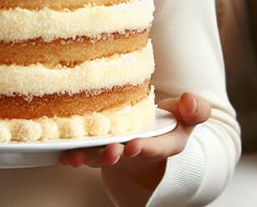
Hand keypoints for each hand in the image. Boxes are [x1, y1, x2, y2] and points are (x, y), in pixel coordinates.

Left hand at [59, 93, 210, 191]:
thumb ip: (194, 109)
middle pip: (125, 155)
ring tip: (76, 156)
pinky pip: (86, 152)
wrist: (154, 132)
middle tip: (109, 151)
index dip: (146, 147)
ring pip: (101, 156)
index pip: (156, 147)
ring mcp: (117, 150)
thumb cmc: (172, 120)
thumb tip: (189, 100)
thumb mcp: (187, 115)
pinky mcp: (99, 147)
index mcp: (164, 144)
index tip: (135, 145)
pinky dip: (74, 154)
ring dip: (89, 157)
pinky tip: (62, 152)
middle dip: (115, 154)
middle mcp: (138, 151)